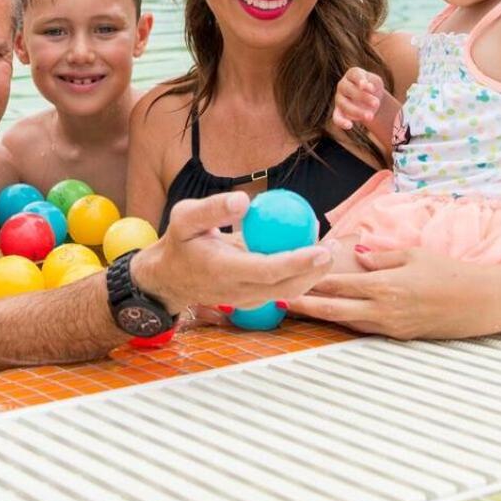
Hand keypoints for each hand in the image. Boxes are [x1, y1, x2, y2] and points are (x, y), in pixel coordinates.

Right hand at [132, 192, 332, 313]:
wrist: (168, 278)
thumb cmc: (179, 242)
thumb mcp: (184, 217)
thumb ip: (212, 208)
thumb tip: (245, 199)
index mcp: (223, 271)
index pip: (269, 271)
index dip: (298, 262)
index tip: (320, 247)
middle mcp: (238, 291)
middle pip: (287, 288)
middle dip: (315, 272)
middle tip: (333, 246)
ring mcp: (245, 300)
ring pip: (287, 293)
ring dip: (312, 275)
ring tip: (329, 248)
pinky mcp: (250, 301)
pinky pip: (280, 290)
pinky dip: (299, 275)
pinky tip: (309, 253)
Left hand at [287, 246, 493, 339]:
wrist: (481, 303)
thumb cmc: (449, 272)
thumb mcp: (414, 254)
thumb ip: (382, 256)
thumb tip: (357, 255)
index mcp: (385, 286)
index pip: (339, 284)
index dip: (311, 281)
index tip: (287, 278)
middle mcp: (384, 310)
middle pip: (334, 309)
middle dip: (304, 306)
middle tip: (277, 301)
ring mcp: (391, 327)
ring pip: (347, 322)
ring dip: (322, 315)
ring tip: (297, 310)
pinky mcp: (400, 336)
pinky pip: (365, 329)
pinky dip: (345, 322)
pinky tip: (332, 316)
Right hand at [332, 67, 385, 132]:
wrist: (372, 99)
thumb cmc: (373, 88)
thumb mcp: (376, 82)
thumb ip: (371, 82)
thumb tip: (365, 87)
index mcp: (352, 74)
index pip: (354, 74)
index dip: (361, 80)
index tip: (371, 87)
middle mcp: (343, 85)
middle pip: (348, 89)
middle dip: (363, 97)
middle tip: (377, 103)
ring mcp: (339, 98)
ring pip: (344, 104)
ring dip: (356, 111)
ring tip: (371, 116)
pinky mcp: (338, 111)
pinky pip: (336, 117)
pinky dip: (341, 122)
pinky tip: (350, 126)